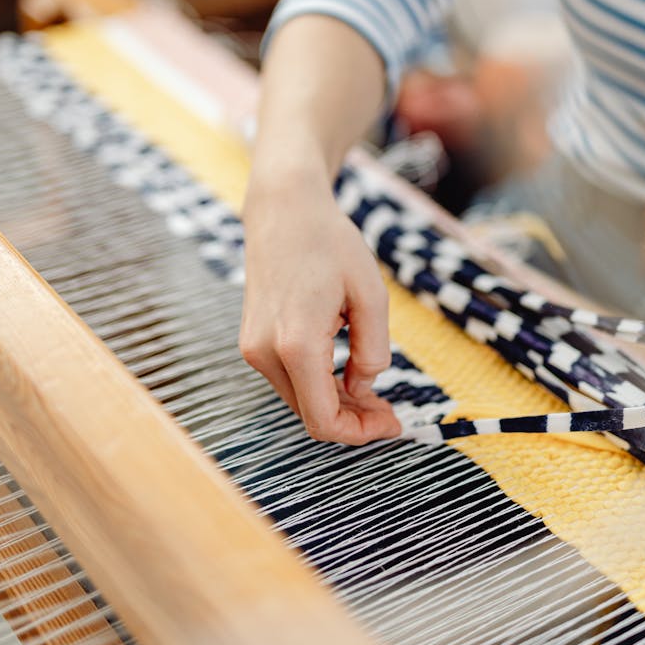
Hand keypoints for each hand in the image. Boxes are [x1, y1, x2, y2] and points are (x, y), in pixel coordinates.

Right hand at [240, 173, 400, 444]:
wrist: (284, 210)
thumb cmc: (330, 243)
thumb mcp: (371, 294)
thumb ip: (373, 350)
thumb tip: (363, 388)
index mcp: (296, 343)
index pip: (324, 420)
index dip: (361, 433)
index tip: (392, 422)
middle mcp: (266, 351)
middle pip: (311, 415)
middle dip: (352, 421)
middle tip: (389, 410)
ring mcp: (254, 347)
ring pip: (299, 400)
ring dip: (335, 403)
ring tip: (371, 390)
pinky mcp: (252, 340)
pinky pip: (289, 378)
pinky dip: (318, 385)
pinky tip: (345, 371)